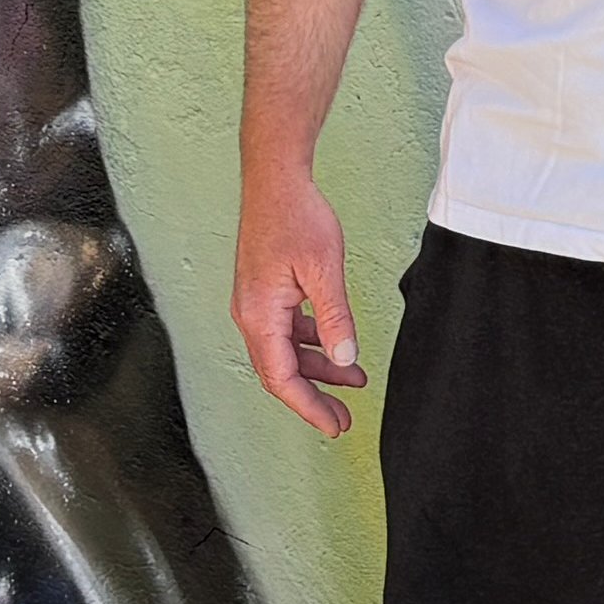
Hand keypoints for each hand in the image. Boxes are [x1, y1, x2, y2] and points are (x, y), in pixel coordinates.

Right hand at [233, 160, 367, 434]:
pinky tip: (334, 344)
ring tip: (353, 380)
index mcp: (259, 315)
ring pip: (284, 352)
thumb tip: (344, 360)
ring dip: (316, 369)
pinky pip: (285, 331)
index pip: (282, 378)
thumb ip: (334, 318)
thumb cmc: (294, 216)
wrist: (275, 179)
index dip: (309, 406)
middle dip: (313, 397)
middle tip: (343, 418)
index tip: (334, 425)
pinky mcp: (264, 292)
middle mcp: (250, 314)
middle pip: (280, 372)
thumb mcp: (324, 270)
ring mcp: (254, 303)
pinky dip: (310, 344)